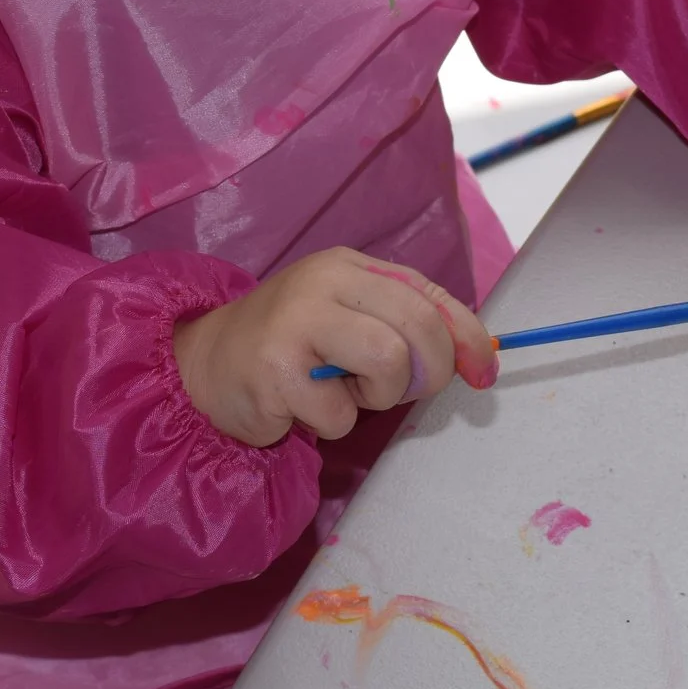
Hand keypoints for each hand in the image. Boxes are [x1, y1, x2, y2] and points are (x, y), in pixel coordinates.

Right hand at [170, 248, 498, 447]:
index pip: (428, 293)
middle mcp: (323, 282)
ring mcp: (295, 322)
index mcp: (348, 266)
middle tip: (401, 391)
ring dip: (376, 398)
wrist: (204, 365)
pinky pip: (340, 413)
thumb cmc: (291, 346)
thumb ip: (407, 329)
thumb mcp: (349, 319)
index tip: (483, 372)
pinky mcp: (274, 371)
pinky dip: (330, 422)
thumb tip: (481, 360)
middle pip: (418, 326)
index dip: (466, 336)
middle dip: (428, 373)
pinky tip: (299, 406)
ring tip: (340, 392)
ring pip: (389, 364)